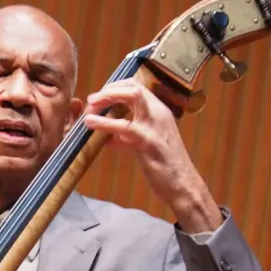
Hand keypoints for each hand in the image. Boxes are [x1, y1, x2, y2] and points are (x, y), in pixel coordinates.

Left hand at [83, 79, 222, 232]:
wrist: (182, 184)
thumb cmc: (164, 166)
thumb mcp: (147, 144)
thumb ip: (130, 136)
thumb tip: (109, 136)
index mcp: (160, 111)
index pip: (137, 87)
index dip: (115, 88)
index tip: (99, 97)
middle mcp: (159, 113)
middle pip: (133, 87)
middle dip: (109, 90)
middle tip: (91, 100)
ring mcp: (155, 126)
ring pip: (132, 98)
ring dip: (107, 99)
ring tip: (88, 109)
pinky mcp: (149, 142)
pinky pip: (124, 128)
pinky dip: (105, 124)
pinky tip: (92, 125)